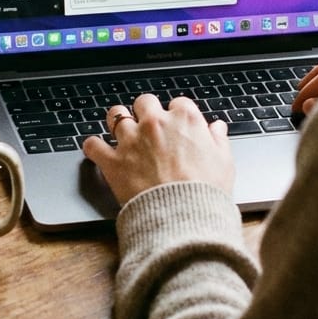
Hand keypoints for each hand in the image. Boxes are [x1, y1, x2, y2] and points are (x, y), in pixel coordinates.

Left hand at [82, 93, 233, 204]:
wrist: (183, 216)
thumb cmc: (206, 191)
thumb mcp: (224, 163)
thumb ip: (218, 140)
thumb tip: (217, 128)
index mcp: (185, 120)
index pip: (178, 103)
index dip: (176, 114)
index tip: (176, 124)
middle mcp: (155, 123)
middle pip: (144, 102)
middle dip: (145, 111)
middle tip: (148, 125)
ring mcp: (132, 140)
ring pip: (115, 115)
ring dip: (117, 121)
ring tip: (120, 130)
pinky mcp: (113, 161)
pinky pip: (93, 145)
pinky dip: (93, 147)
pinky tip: (98, 150)